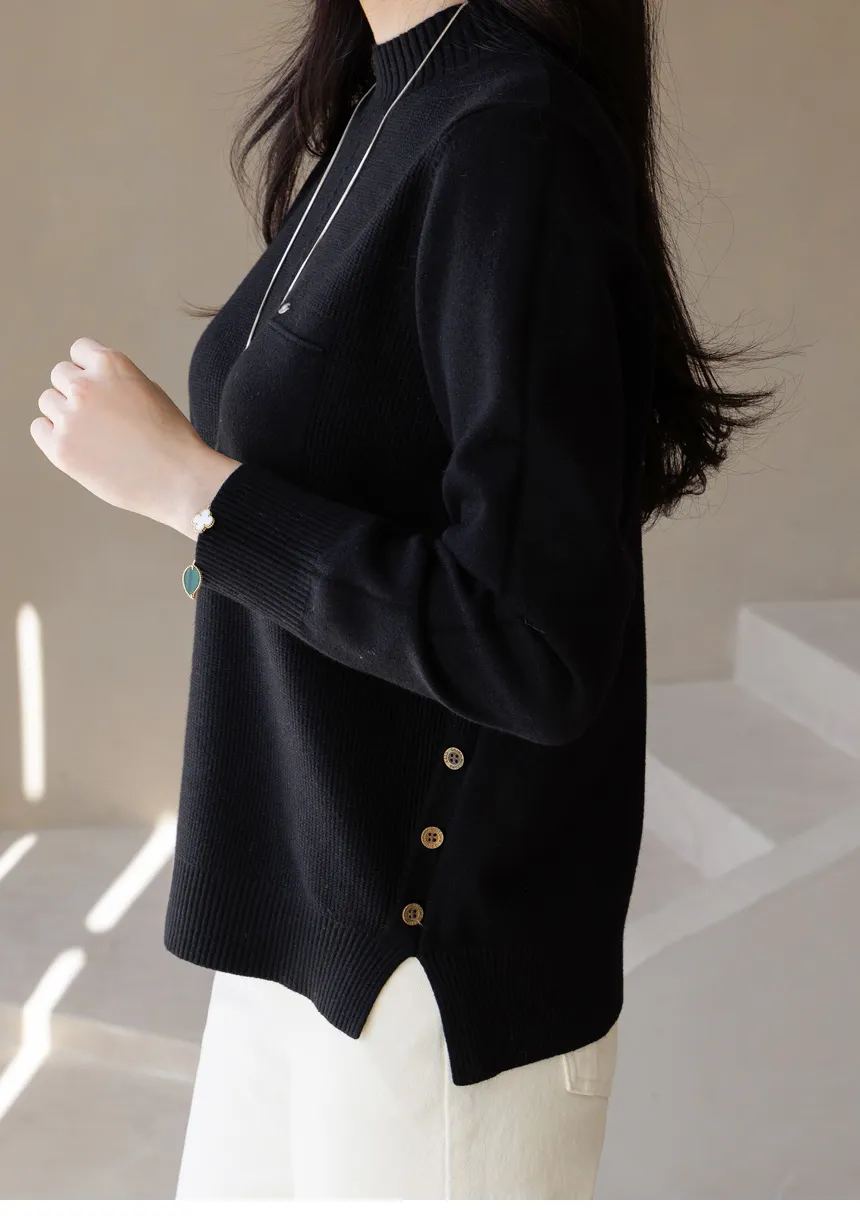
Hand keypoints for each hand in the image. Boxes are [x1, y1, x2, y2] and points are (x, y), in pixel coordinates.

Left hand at [31, 337, 240, 538]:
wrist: (179, 480)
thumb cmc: (172, 440)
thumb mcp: (149, 392)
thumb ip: (116, 382)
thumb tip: (90, 385)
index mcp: (111, 364)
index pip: (79, 350)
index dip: (90, 370)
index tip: (101, 390)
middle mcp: (85, 385)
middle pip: (60, 374)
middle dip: (75, 391)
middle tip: (100, 418)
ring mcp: (70, 416)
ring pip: (48, 401)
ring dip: (64, 414)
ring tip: (94, 436)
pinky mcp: (60, 447)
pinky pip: (40, 429)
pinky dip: (53, 436)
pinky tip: (79, 448)